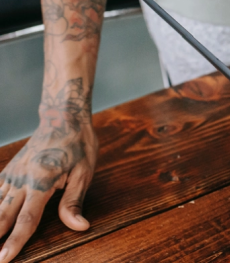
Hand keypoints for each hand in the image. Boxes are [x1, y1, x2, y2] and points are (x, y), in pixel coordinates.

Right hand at [0, 114, 97, 261]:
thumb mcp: (84, 172)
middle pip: (2, 216)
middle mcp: (21, 179)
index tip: (4, 258)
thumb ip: (74, 202)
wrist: (63, 117)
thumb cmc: (78, 145)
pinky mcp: (9, 170)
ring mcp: (12, 174)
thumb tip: (79, 226)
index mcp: (41, 181)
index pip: (26, 219)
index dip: (15, 241)